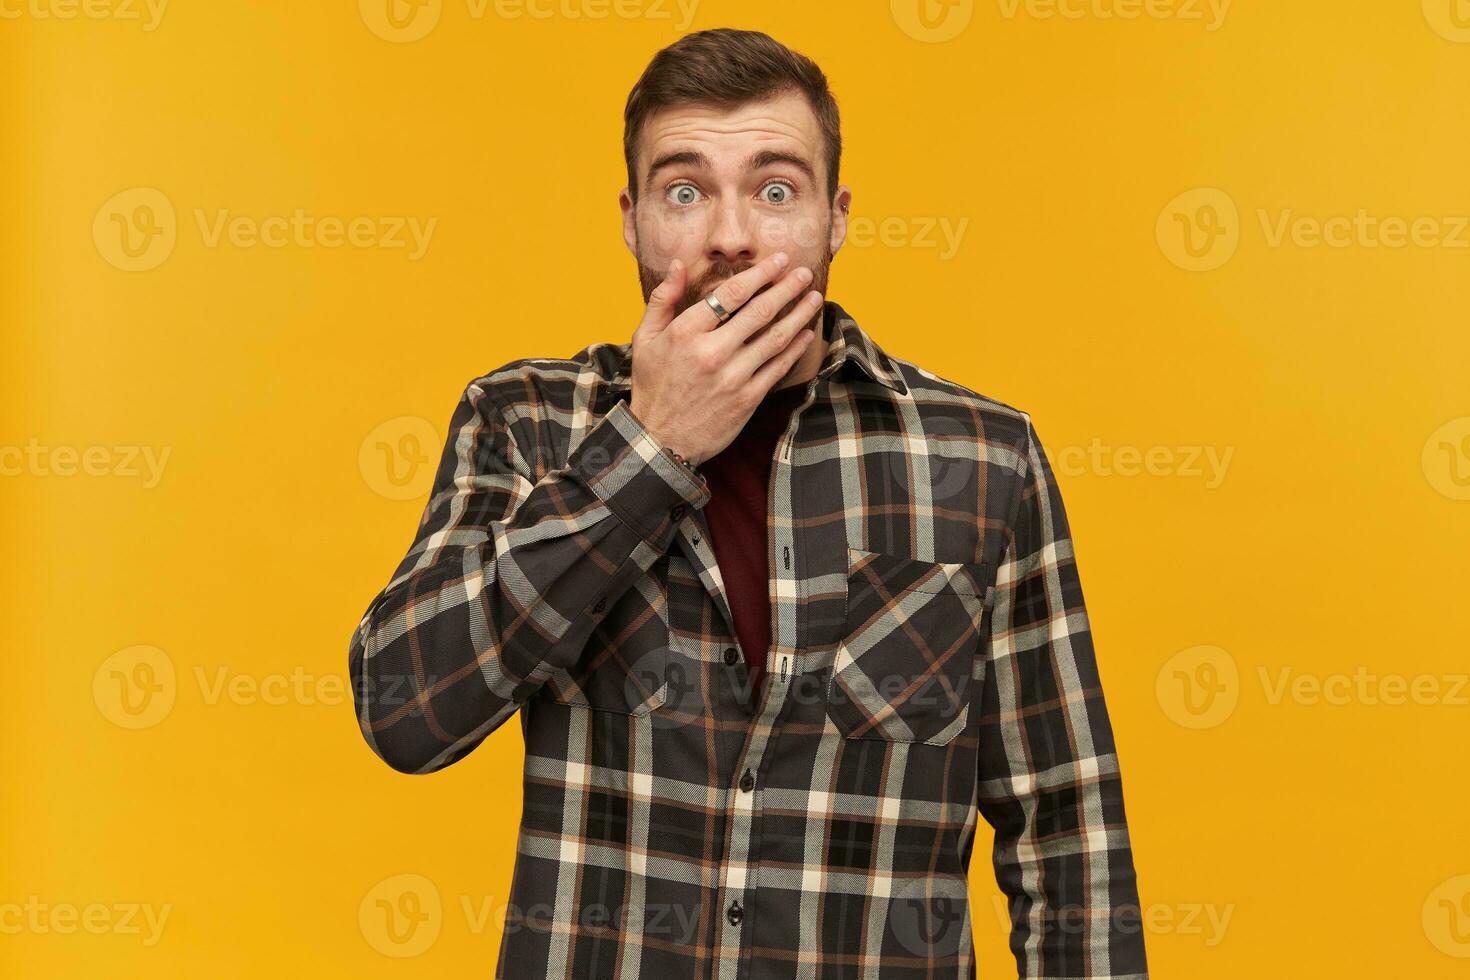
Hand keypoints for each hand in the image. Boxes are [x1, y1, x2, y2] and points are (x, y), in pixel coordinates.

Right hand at [627, 252, 823, 465]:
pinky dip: (795, 349)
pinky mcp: (747, 399)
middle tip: (805, 273)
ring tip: (815, 298)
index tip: (778, 260)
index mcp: (686, 333)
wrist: (660, 440)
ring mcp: (732, 377)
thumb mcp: (645, 340)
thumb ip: (663, 299)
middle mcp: (711, 352)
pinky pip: (777, 368)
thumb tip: (678, 264)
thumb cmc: (652, 386)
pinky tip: (806, 334)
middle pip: (759, 312)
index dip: (759, 274)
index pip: (730, 294)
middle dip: (786, 288)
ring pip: (774, 338)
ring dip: (799, 315)